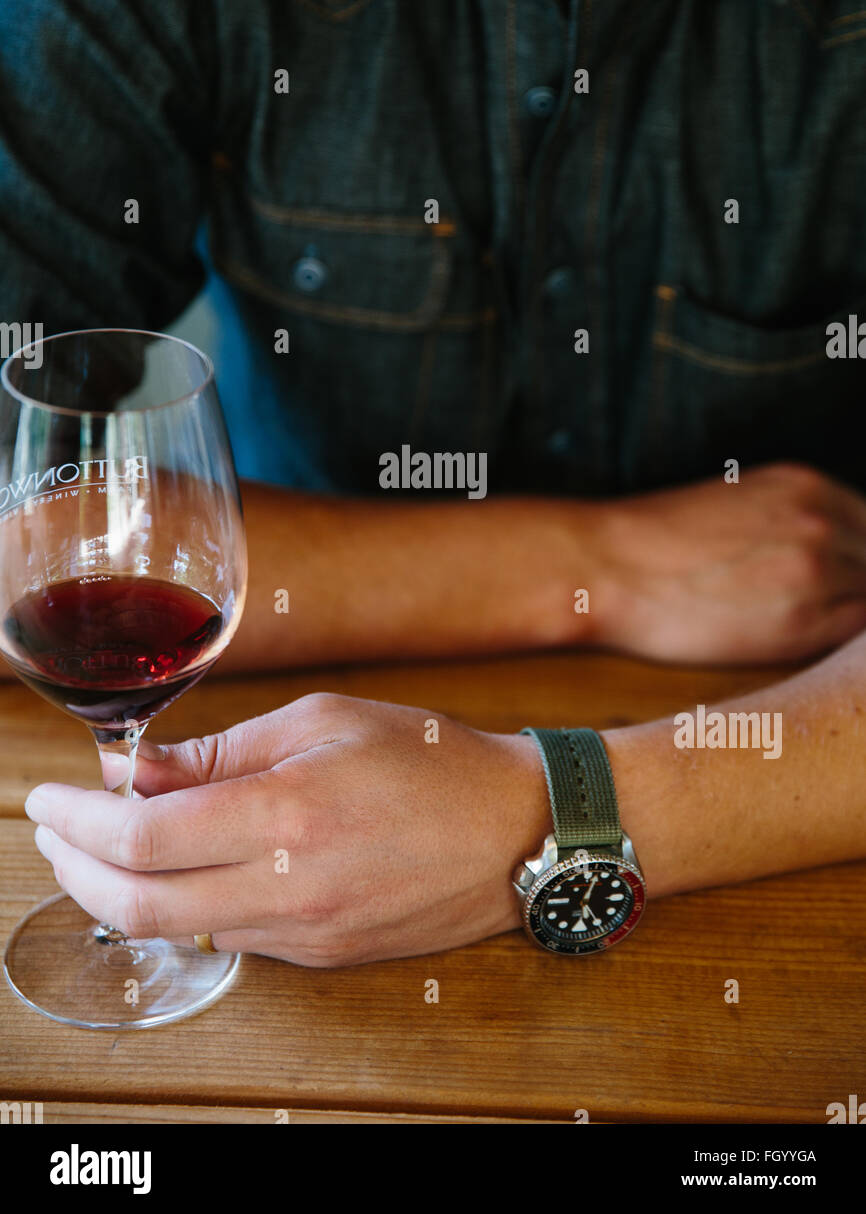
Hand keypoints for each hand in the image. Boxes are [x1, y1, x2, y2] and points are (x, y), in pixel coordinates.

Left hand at [25, 694, 551, 966]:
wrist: (516, 831)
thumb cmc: (428, 758)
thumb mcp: (320, 722)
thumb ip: (219, 752)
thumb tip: (134, 769)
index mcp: (287, 812)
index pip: (142, 835)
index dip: (76, 819)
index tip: (46, 796)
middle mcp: (289, 887)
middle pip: (137, 906)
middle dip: (75, 870)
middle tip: (53, 831)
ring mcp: (305, 934)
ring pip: (175, 933)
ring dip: (121, 891)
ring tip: (107, 843)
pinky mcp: (321, 956)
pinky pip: (228, 939)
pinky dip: (185, 906)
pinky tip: (184, 869)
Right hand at [590, 463, 865, 662]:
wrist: (605, 568)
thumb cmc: (653, 542)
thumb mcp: (736, 502)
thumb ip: (792, 518)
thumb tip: (831, 552)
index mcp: (804, 485)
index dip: (860, 556)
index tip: (842, 578)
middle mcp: (820, 521)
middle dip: (856, 583)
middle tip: (807, 604)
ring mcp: (815, 570)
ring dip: (849, 611)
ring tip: (795, 622)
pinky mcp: (800, 623)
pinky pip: (856, 634)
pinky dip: (842, 639)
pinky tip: (798, 639)